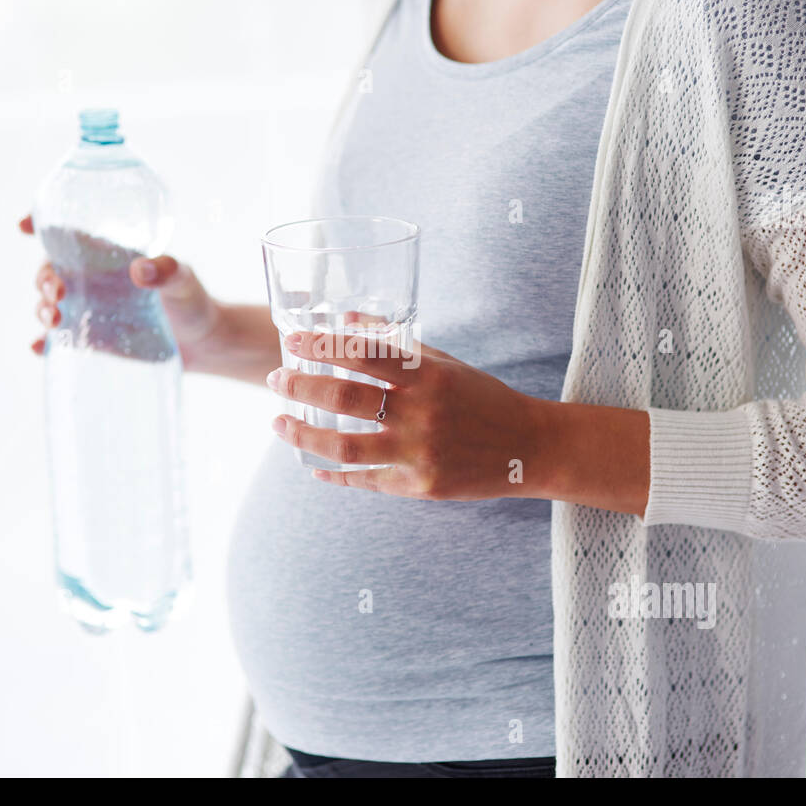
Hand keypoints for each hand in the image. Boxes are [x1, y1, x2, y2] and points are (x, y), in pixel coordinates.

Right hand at [20, 214, 278, 383]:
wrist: (203, 345)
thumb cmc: (193, 301)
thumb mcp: (184, 281)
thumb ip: (167, 271)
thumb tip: (139, 269)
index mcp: (108, 256)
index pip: (68, 234)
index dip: (42, 225)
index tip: (24, 226)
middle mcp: (92, 280)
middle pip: (49, 270)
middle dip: (42, 278)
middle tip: (56, 293)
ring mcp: (89, 310)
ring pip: (48, 304)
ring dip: (41, 308)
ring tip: (54, 319)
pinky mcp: (91, 339)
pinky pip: (59, 340)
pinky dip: (44, 343)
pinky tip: (40, 347)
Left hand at [267, 331, 551, 499]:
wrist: (529, 448)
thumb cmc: (482, 399)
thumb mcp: (445, 363)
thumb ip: (397, 344)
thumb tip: (346, 318)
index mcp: (428, 376)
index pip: (364, 354)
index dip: (323, 346)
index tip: (293, 342)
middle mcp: (421, 413)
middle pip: (346, 397)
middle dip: (302, 387)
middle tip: (277, 381)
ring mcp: (420, 452)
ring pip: (346, 446)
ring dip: (304, 434)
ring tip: (279, 424)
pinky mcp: (421, 486)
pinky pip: (368, 481)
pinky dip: (336, 475)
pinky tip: (315, 468)